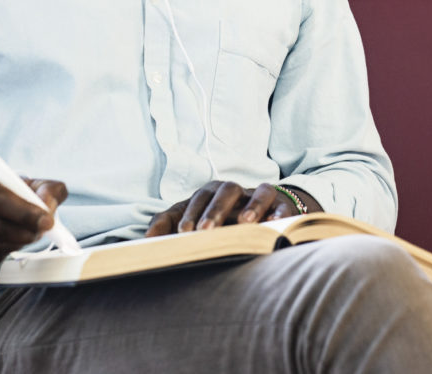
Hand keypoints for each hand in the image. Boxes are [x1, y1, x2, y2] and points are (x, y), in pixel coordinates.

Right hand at [0, 161, 67, 269]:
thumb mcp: (13, 181)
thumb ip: (42, 187)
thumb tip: (50, 205)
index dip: (24, 211)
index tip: (48, 221)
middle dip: (24, 232)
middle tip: (40, 233)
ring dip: (15, 244)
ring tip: (26, 237)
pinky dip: (1, 255)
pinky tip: (5, 244)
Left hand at [145, 181, 318, 236]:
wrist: (261, 218)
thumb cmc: (220, 223)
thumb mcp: (194, 223)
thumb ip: (169, 226)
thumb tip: (146, 240)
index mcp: (213, 193)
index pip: (199, 197)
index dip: (191, 213)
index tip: (184, 233)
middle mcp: (237, 192)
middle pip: (226, 190)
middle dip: (215, 210)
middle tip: (205, 232)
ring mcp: (261, 197)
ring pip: (259, 191)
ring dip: (252, 206)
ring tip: (245, 225)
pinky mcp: (283, 207)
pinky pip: (284, 206)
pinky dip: (280, 215)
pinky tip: (274, 227)